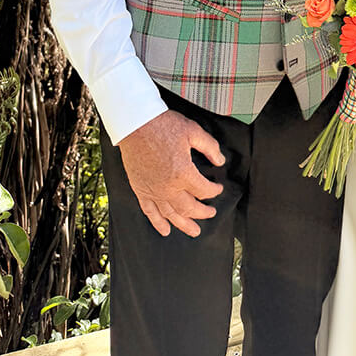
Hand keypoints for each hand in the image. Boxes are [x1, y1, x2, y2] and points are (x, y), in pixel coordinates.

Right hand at [118, 110, 224, 237]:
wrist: (135, 124)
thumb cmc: (163, 125)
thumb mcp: (193, 131)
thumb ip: (210, 147)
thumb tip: (220, 161)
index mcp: (183, 173)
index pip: (203, 190)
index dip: (214, 191)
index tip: (218, 188)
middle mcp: (168, 187)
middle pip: (189, 208)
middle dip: (202, 212)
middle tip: (210, 213)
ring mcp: (153, 191)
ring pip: (171, 215)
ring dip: (184, 225)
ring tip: (194, 231)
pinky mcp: (141, 189)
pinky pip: (150, 212)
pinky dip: (158, 223)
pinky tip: (165, 230)